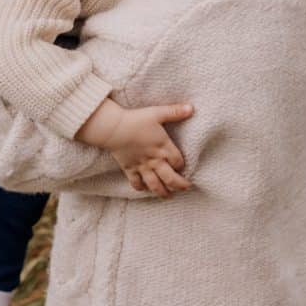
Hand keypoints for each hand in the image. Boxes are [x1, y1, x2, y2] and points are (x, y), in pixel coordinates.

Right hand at [76, 98, 192, 197]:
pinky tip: (145, 189)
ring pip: (155, 185)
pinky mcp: (129, 169)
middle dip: (180, 185)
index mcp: (163, 147)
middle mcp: (154, 160)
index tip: (183, 167)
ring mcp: (142, 166)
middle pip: (171, 178)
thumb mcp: (157, 113)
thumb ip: (175, 111)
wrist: (113, 128)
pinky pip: (136, 183)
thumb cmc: (136, 119)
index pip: (178, 161)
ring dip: (163, 192)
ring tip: (169, 196)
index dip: (182, 166)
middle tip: (185, 188)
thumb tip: (192, 108)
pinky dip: (141, 188)